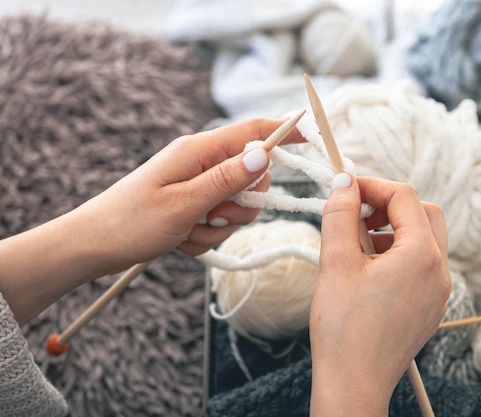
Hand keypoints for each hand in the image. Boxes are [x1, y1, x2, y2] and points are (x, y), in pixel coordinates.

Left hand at [78, 118, 303, 269]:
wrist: (94, 246)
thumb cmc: (131, 222)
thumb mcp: (184, 202)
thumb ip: (228, 178)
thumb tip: (265, 152)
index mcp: (199, 151)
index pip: (251, 131)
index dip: (284, 130)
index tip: (312, 134)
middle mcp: (201, 163)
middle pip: (252, 177)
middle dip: (242, 204)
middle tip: (214, 216)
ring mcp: (198, 185)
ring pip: (238, 205)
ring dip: (219, 225)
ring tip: (188, 231)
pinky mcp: (193, 205)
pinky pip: (219, 222)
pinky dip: (205, 235)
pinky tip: (180, 239)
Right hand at [309, 174, 450, 416]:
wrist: (354, 383)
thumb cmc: (344, 328)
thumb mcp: (336, 262)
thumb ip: (340, 215)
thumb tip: (344, 182)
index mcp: (421, 254)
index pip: (404, 197)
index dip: (372, 185)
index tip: (345, 188)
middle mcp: (439, 270)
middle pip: (423, 214)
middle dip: (388, 206)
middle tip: (355, 214)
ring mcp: (438, 290)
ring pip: (423, 239)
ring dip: (392, 230)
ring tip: (355, 246)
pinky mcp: (430, 306)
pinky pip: (421, 265)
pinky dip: (397, 254)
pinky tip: (367, 270)